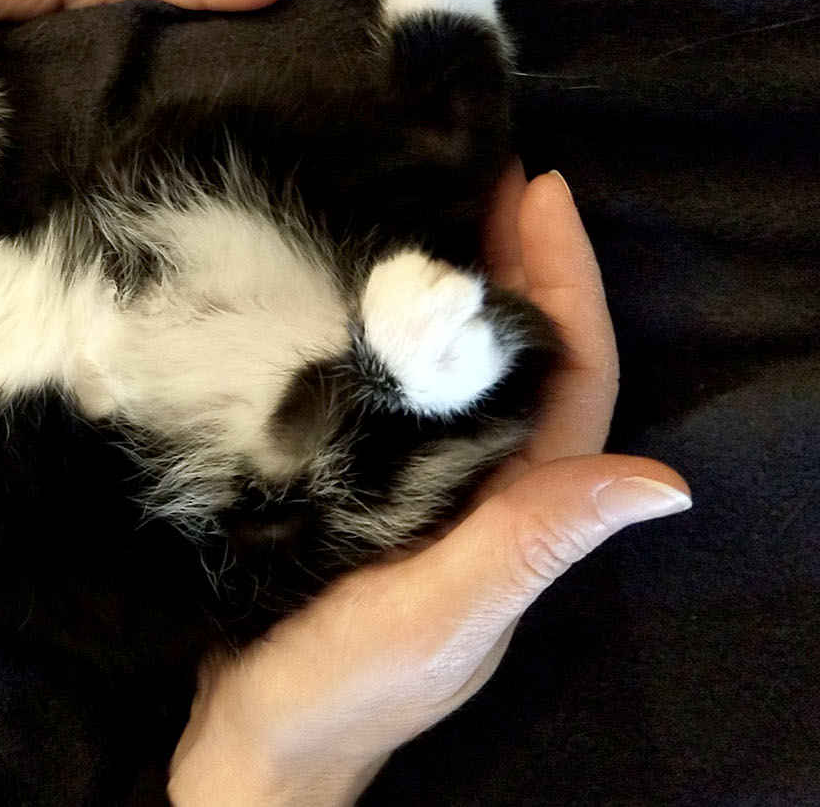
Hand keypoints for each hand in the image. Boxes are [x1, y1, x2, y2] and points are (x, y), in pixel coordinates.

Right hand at [166, 169, 691, 805]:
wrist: (246, 743)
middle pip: (522, 362)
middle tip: (482, 170)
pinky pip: (394, 394)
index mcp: (514, 514)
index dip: (566, 286)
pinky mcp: (352, 488)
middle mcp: (478, 491)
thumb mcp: (436, 613)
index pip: (571, 382)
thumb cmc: (337, 685)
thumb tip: (666, 482)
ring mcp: (416, 489)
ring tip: (429, 201)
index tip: (538, 191)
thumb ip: (529, 543)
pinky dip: (392, 333)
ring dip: (460, 288)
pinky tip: (352, 287)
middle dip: (520, 264)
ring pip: (461, 373)